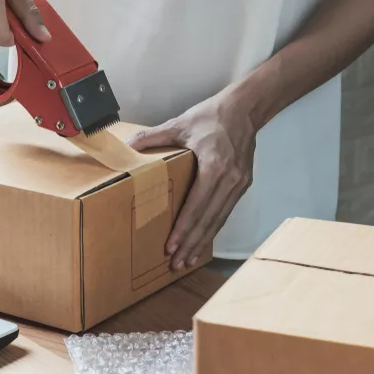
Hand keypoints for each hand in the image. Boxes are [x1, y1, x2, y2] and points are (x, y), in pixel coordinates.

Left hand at [127, 90, 256, 269]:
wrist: (245, 109)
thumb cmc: (213, 116)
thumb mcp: (180, 124)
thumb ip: (154, 137)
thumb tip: (128, 145)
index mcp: (214, 166)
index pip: (196, 206)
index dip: (183, 228)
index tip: (171, 246)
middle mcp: (229, 179)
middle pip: (208, 219)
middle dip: (191, 243)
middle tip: (176, 263)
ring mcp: (238, 184)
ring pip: (218, 220)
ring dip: (202, 241)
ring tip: (187, 259)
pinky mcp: (242, 185)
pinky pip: (225, 212)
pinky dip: (213, 229)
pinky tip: (202, 241)